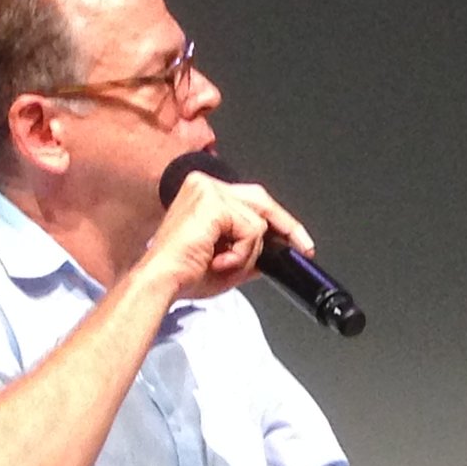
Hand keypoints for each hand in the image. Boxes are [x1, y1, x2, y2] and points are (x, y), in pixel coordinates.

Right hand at [137, 171, 313, 305]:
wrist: (162, 281)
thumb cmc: (184, 273)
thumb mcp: (229, 260)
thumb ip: (252, 249)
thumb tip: (277, 251)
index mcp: (203, 194)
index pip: (251, 199)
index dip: (278, 220)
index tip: (298, 241)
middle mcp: (204, 185)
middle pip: (261, 199)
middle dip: (287, 226)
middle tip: (304, 248)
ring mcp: (208, 190)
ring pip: (258, 221)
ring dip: (249, 252)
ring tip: (224, 263)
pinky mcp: (213, 204)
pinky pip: (252, 231)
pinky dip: (243, 253)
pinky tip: (220, 260)